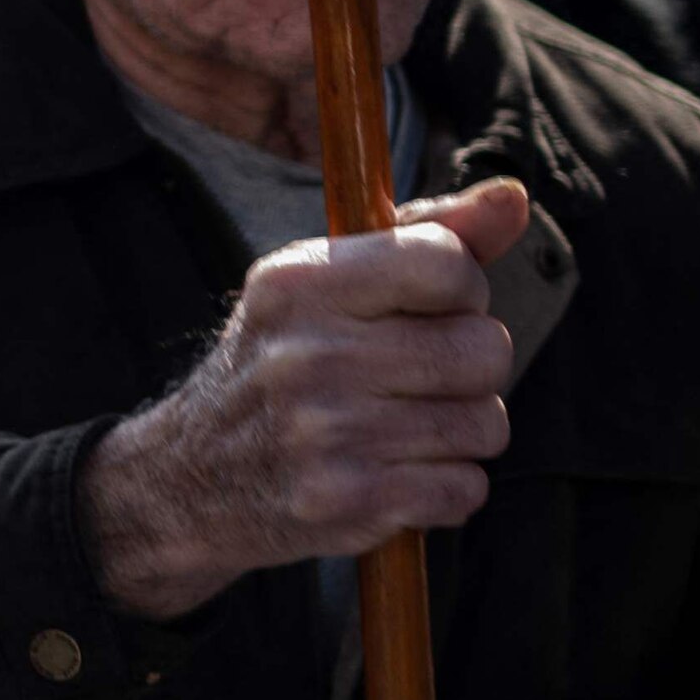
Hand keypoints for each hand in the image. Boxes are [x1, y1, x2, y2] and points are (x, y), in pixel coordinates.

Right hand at [83, 179, 529, 620]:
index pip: (448, 264)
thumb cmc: (277, 366)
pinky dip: (445, 488)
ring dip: (461, 433)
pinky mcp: (348, 502)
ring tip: (404, 430)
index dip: (460, 291)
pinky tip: (397, 476)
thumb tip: (512, 197)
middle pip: (484, 349)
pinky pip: (466, 488)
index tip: (426, 310)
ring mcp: (327, 433)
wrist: (187, 479)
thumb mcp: (322, 285)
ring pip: (486, 424)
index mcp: (299, 283)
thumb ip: (425, 237)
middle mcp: (307, 354)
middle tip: (417, 379)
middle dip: (470, 368)